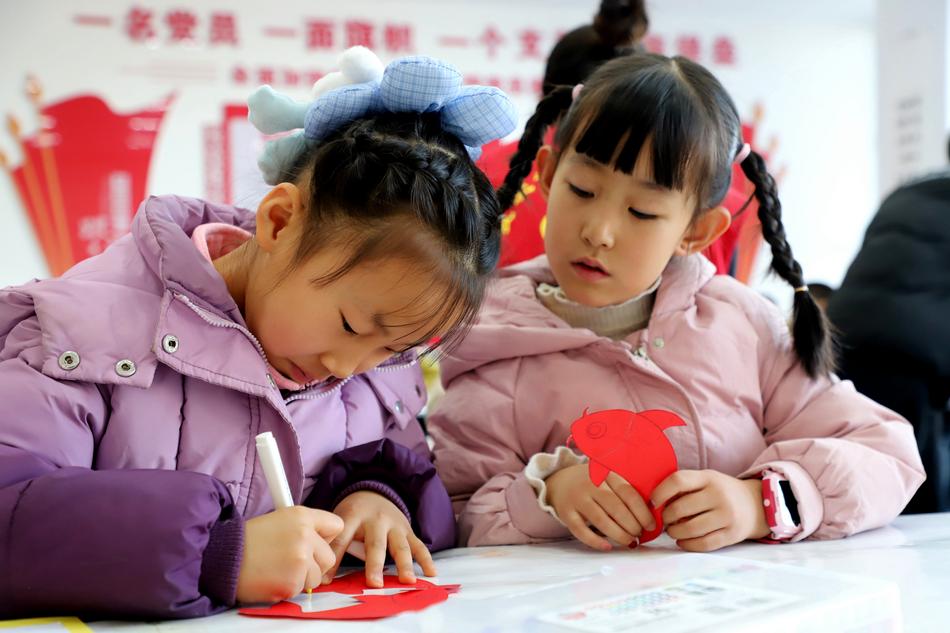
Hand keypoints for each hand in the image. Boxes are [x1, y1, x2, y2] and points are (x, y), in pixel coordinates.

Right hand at [237, 506, 343, 603]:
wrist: (222, 557)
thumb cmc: (247, 541)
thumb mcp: (279, 520)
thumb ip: (305, 527)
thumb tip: (324, 540)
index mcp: (302, 516)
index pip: (336, 526)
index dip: (325, 538)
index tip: (315, 543)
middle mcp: (305, 535)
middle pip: (330, 557)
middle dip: (315, 563)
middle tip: (292, 561)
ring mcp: (301, 558)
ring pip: (316, 576)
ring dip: (301, 577)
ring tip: (277, 568)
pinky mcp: (293, 580)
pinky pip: (301, 589)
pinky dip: (288, 587)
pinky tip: (272, 577)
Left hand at [326, 490, 436, 587]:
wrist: (373, 492)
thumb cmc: (352, 515)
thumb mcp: (338, 521)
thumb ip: (332, 544)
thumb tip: (321, 577)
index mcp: (353, 516)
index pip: (342, 538)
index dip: (335, 558)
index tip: (328, 580)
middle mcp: (376, 520)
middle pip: (375, 544)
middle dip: (374, 564)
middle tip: (374, 583)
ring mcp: (394, 525)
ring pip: (399, 546)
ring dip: (404, 564)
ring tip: (407, 580)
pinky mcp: (407, 530)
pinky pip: (418, 545)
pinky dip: (426, 559)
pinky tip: (431, 572)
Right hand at [546, 463, 655, 550]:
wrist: (559, 482)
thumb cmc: (592, 484)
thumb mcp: (608, 478)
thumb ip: (625, 491)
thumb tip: (650, 516)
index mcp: (606, 473)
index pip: (628, 493)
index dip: (642, 512)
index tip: (651, 526)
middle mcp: (590, 484)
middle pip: (616, 508)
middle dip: (632, 526)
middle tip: (639, 535)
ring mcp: (577, 498)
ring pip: (601, 521)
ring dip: (619, 535)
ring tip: (629, 542)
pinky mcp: (565, 513)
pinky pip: (581, 531)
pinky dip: (595, 541)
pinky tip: (608, 546)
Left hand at [651, 470, 769, 551]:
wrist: (756, 505)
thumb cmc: (720, 491)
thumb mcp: (706, 480)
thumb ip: (684, 486)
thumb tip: (654, 503)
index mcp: (708, 478)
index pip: (678, 481)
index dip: (660, 492)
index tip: (653, 502)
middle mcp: (718, 495)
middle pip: (680, 508)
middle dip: (666, 517)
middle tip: (664, 520)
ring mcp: (727, 515)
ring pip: (690, 529)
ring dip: (674, 532)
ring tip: (672, 531)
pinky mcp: (732, 534)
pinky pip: (703, 544)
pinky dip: (687, 545)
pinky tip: (682, 541)